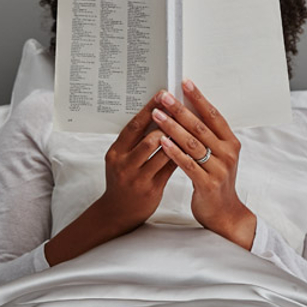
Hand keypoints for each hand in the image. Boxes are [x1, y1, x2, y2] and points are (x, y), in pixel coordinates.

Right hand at [45, 91, 177, 265]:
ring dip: (177, 138)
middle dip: (167, 122)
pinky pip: (170, 168)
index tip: (162, 95)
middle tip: (181, 108)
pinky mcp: (151, 189)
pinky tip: (190, 147)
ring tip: (189, 125)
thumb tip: (157, 115)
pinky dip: (180, 155)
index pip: (133, 126)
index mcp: (116, 152)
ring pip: (161, 153)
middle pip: (148, 138)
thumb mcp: (122, 159)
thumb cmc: (123, 180)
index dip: (148, 109)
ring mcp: (137, 178)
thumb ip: (135, 141)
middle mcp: (124, 164)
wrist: (117, 212)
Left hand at [152, 79, 256, 249]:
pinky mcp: (208, 184)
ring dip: (173, 127)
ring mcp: (219, 169)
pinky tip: (161, 141)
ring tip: (157, 115)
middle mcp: (228, 153)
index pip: (214, 115)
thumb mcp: (217, 156)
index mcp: (231, 143)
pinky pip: (188, 164)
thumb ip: (206, 137)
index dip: (199, 98)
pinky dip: (173, 151)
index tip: (185, 83)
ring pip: (192, 143)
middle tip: (164, 97)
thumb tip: (187, 112)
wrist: (224, 214)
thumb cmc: (216, 181)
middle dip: (180, 110)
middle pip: (201, 126)